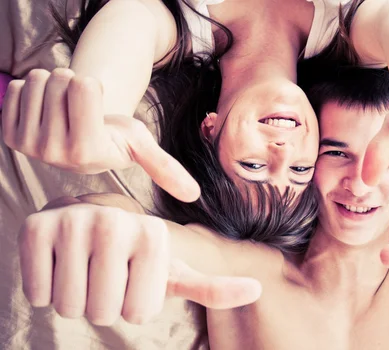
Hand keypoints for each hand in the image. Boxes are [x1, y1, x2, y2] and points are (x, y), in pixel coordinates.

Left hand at [1, 68, 199, 201]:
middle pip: (59, 80)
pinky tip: (45, 111)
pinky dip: (32, 91)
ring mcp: (27, 143)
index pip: (82, 85)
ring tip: (64, 110)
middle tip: (80, 110)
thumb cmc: (114, 137)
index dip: (93, 87)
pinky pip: (16, 87)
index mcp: (86, 152)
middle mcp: (51, 153)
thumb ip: (164, 169)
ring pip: (38, 81)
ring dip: (53, 87)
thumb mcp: (141, 146)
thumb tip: (195, 195)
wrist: (82, 139)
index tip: (98, 110)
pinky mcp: (8, 133)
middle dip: (73, 85)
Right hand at [19, 203, 261, 325]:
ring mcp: (73, 223)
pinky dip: (46, 289)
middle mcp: (114, 222)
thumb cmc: (135, 254)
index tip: (134, 278)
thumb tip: (258, 289)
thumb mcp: (173, 271)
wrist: (88, 220)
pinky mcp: (35, 229)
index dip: (134, 306)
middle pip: (102, 313)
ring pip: (69, 307)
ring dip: (76, 300)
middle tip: (106, 275)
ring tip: (85, 269)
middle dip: (104, 305)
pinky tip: (61, 263)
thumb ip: (213, 285)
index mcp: (154, 234)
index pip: (139, 314)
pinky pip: (38, 294)